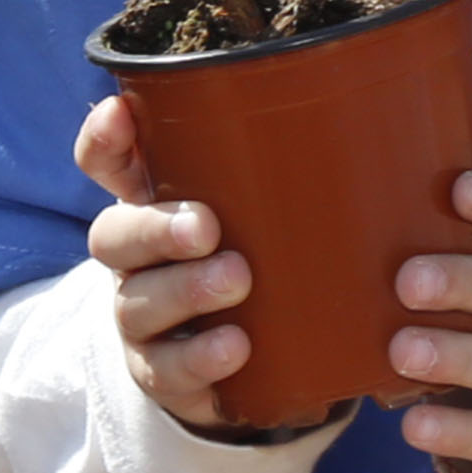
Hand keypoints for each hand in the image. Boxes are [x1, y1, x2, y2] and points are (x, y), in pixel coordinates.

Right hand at [73, 93, 280, 429]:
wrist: (249, 354)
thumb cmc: (260, 252)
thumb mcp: (265, 205)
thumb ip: (287, 162)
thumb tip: (367, 99)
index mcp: (154, 202)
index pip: (108, 161)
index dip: (104, 138)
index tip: (122, 113)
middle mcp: (136, 258)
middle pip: (115, 234)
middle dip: (157, 227)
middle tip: (207, 226)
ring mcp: (143, 317)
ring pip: (137, 302)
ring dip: (186, 290)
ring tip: (237, 280)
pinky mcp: (162, 373)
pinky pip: (166, 368)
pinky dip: (200, 357)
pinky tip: (236, 346)